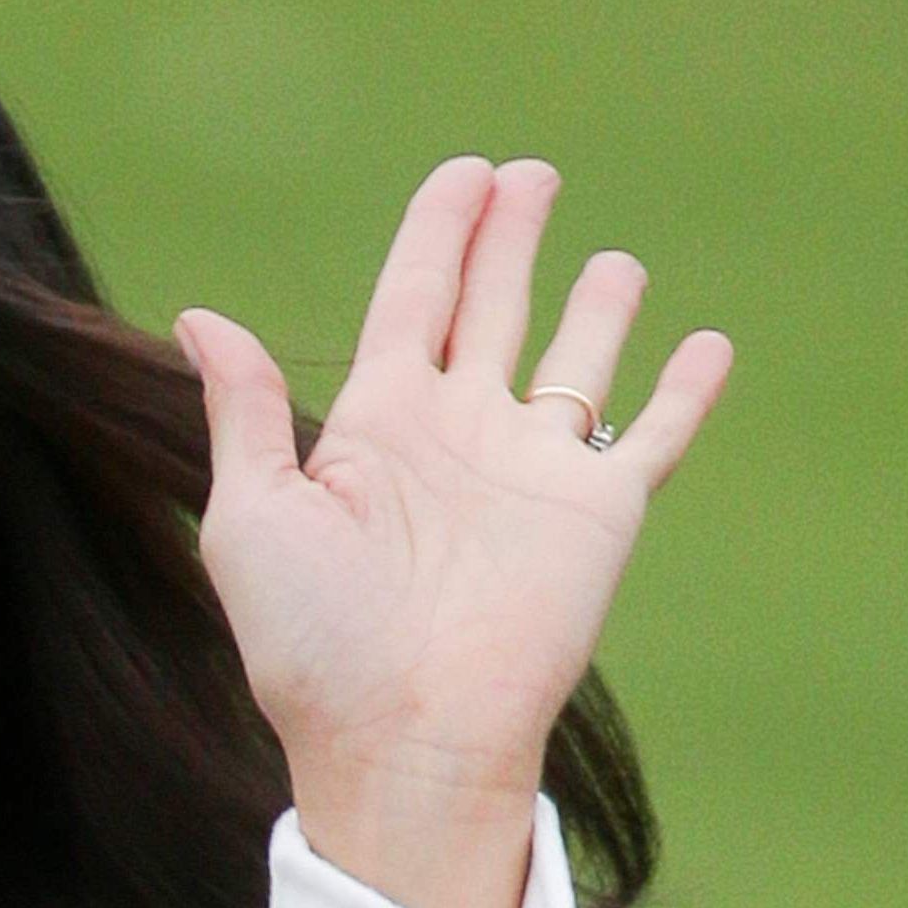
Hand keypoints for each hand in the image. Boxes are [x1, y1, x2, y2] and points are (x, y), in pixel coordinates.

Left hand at [176, 156, 731, 907]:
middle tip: (527, 173)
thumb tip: (201, 316)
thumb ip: (246, 412)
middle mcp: (459, 436)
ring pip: (575, 362)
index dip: (438, 234)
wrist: (401, 734)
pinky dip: (684, 390)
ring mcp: (533, 471)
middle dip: (508, 240)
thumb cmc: (312, 640)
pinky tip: (706, 344)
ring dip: (596, 308)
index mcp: (376, 427)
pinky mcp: (600, 512)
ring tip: (614, 259)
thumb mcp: (252, 515)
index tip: (464, 175)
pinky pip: (652, 435)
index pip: (410, 301)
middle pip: (490, 308)